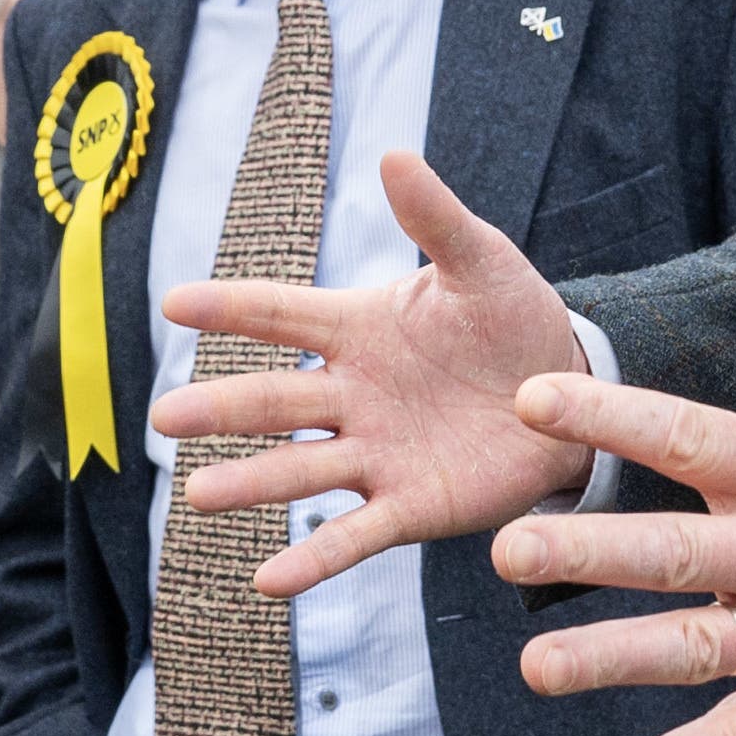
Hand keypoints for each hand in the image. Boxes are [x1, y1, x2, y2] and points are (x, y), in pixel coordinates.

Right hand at [153, 153, 592, 597]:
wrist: (572, 399)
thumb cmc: (516, 322)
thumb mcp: (483, 264)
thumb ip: (436, 219)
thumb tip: (394, 155)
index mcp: (359, 328)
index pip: (282, 312)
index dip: (230, 306)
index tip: (173, 302)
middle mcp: (352, 394)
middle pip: (273, 400)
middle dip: (220, 409)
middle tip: (163, 418)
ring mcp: (376, 453)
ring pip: (299, 469)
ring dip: (251, 483)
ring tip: (200, 495)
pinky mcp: (411, 506)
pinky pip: (354, 532)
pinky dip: (313, 557)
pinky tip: (267, 581)